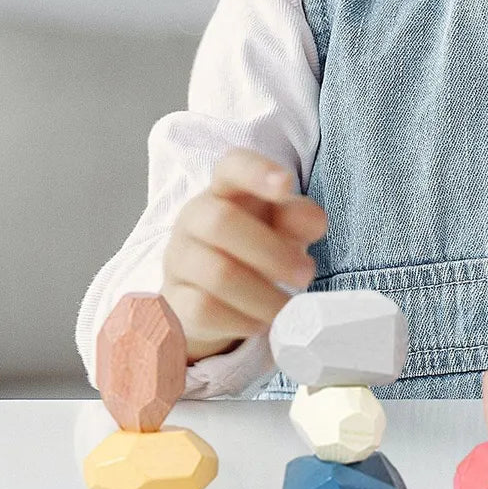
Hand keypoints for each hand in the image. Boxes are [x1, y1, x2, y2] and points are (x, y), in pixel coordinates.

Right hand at [160, 149, 327, 363]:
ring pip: (217, 273)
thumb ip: (299, 220)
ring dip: (264, 295)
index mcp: (226, 192)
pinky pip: (205, 310)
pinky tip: (261, 322)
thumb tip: (314, 220)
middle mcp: (194, 219)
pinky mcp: (173, 301)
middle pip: (220, 222)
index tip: (285, 184)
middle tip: (306, 274)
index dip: (256, 171)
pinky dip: (242, 319)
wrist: (210, 304)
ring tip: (289, 308)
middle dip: (271, 252)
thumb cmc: (254, 255)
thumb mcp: (283, 232)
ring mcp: (179, 260)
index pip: (232, 167)